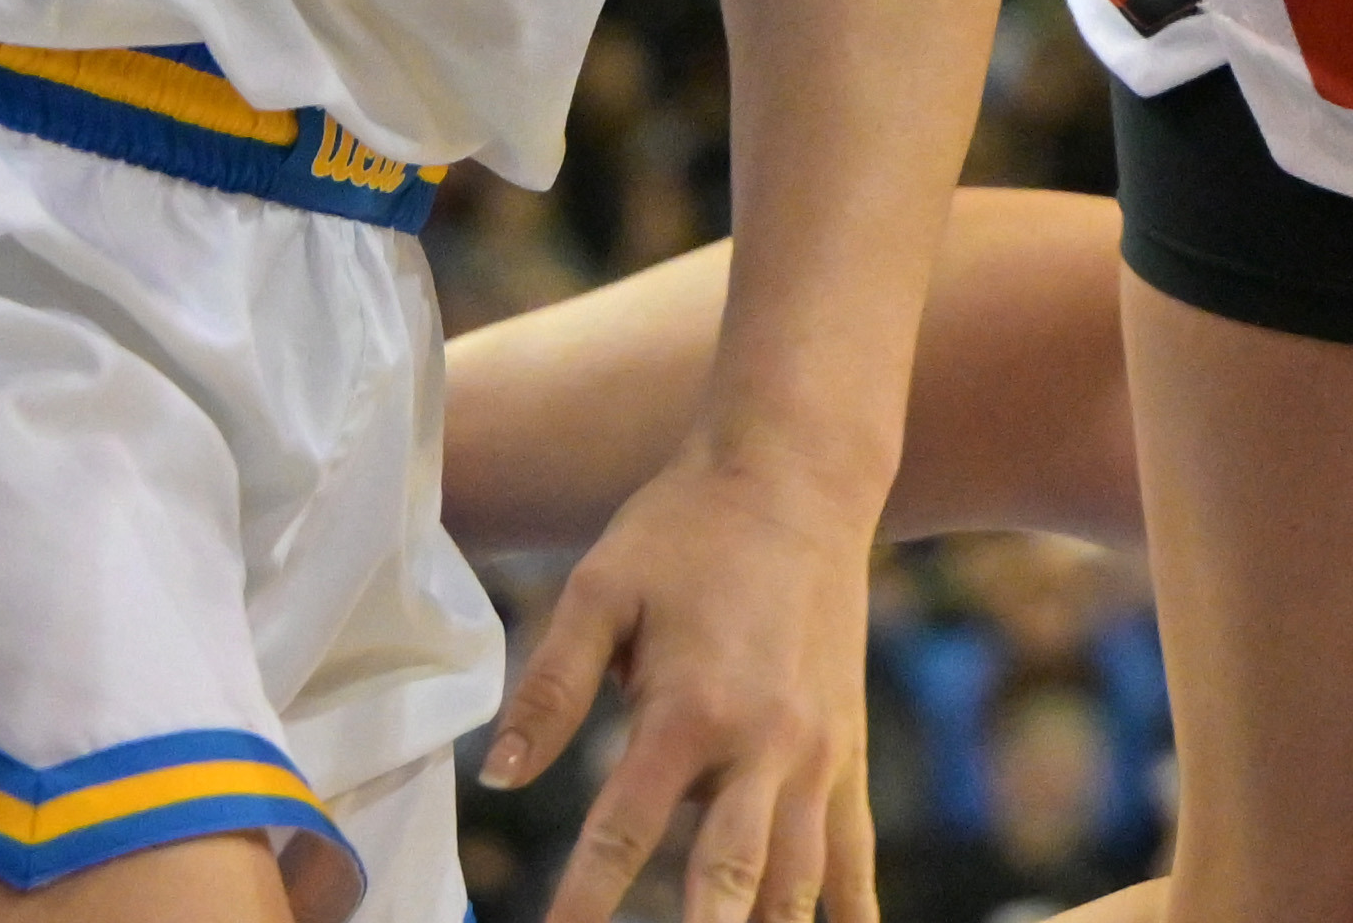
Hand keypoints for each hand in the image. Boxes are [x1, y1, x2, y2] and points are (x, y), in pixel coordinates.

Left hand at [478, 441, 877, 922]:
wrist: (798, 474)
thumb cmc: (687, 527)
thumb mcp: (602, 588)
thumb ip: (551, 687)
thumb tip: (499, 778)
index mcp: (690, 710)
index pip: (622, 836)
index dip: (580, 906)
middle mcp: (762, 746)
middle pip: (726, 884)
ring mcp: (816, 755)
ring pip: (795, 886)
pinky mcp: (848, 751)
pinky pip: (854, 856)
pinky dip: (850, 914)